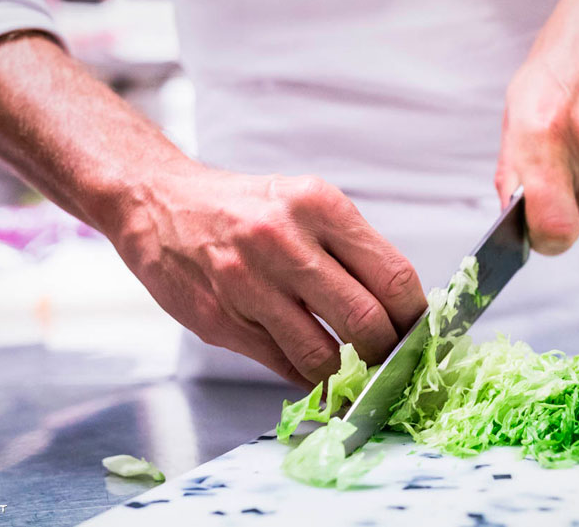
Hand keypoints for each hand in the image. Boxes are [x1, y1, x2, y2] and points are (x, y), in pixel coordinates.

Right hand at [109, 162, 426, 386]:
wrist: (159, 205)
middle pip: (366, 320)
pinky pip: (283, 364)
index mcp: (319, 205)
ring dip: (347, 374)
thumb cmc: (242, 208)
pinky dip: (306, 374)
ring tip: (353, 371)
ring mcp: (249, 284)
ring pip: (323, 355)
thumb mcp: (304, 203)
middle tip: (391, 360)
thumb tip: (398, 309)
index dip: (415, 317)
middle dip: (388, 353)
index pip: (394, 276)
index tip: (418, 333)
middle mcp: (285, 242)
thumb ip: (349, 250)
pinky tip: (312, 367)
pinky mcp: (222, 319)